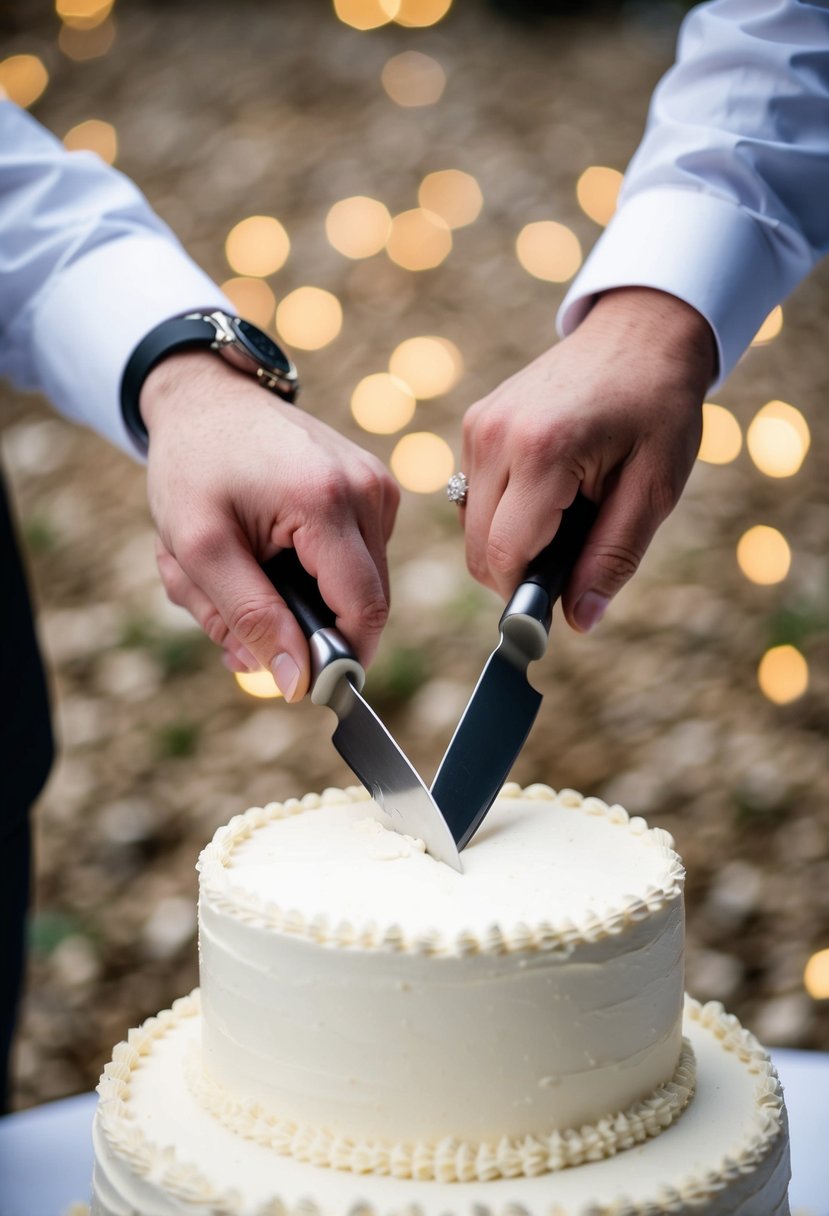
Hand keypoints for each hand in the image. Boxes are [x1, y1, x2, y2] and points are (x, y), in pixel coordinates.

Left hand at [140, 352, 398, 699]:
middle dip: (308, 626)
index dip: (339, 658)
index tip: (297, 680)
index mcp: (326, 501)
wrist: (206, 398)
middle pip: (366, 602)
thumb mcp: (196, 548)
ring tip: (248, 567)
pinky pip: (358, 559)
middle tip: (239, 617)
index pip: (363, 610)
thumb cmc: (193, 466)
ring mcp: (377, 486)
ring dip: (306, 598)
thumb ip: (247, 617)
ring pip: (361, 585)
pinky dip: (314, 571)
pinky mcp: (375, 487)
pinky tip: (271, 547)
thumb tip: (297, 681)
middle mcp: (367, 490)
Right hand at [459, 287, 715, 629]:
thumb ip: (613, 557)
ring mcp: (479, 425)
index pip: (504, 554)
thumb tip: (578, 622)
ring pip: (471, 525)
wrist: (641, 332)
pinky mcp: (476, 421)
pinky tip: (549, 491)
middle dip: (518, 572)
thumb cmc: (657, 408)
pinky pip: (474, 494)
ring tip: (566, 515)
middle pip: (478, 548)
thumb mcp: (653, 489)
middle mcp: (495, 436)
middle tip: (573, 557)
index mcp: (541, 451)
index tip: (556, 606)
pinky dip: (504, 511)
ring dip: (510, 540)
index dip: (525, 594)